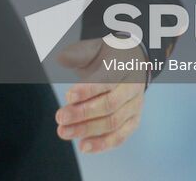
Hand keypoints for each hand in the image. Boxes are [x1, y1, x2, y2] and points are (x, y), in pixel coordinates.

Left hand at [52, 37, 146, 154]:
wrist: (132, 63)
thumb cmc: (108, 57)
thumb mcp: (95, 49)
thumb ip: (78, 54)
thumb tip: (61, 59)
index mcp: (123, 67)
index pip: (107, 80)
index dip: (88, 90)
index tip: (69, 96)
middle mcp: (132, 88)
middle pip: (109, 105)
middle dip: (82, 113)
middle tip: (60, 118)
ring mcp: (135, 106)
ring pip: (113, 123)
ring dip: (87, 130)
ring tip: (65, 132)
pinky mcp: (133, 121)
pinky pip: (120, 136)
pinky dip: (102, 144)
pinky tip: (84, 146)